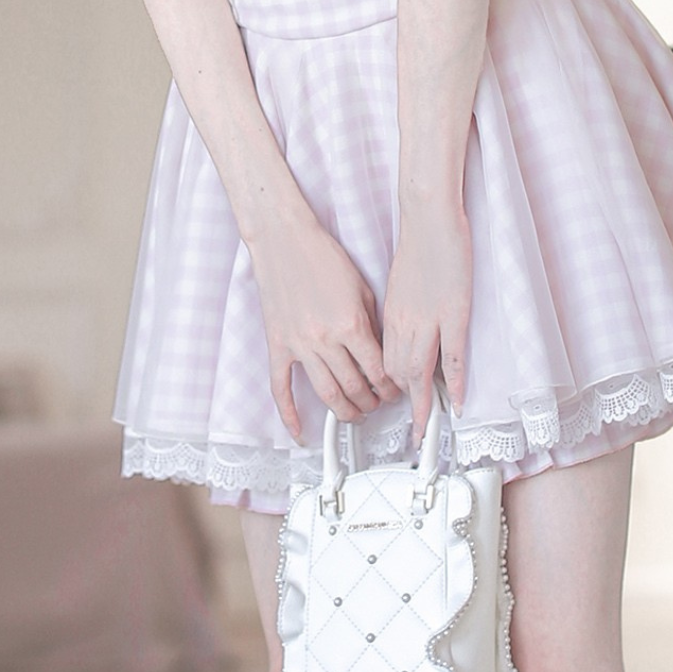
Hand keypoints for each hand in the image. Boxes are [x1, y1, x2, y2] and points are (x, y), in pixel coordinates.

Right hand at [248, 206, 393, 436]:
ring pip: (325, 394)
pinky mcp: (278, 345)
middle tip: (377, 404)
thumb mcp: (362, 288)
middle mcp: (325, 339)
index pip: (378, 371)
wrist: (284, 240)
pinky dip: (289, 414)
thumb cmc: (322, 256)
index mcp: (351, 324)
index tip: (394, 391)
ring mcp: (299, 345)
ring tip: (354, 414)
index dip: (390, 387)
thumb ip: (372, 325)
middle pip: (354, 388)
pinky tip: (299, 431)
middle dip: (371, 402)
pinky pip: (281, 388)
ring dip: (344, 411)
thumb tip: (382, 354)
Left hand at [380, 197, 471, 431]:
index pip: (383, 362)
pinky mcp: (454, 314)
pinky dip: (454, 383)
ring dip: (425, 403)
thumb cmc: (418, 244)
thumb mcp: (399, 284)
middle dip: (405, 405)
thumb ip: (400, 311)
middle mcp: (404, 321)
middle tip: (413, 428)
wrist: (429, 218)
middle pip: (399, 374)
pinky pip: (451, 356)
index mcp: (390, 314)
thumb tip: (403, 330)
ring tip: (429, 425)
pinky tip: (457, 399)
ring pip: (420, 371)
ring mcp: (429, 320)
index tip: (395, 403)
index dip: (389, 387)